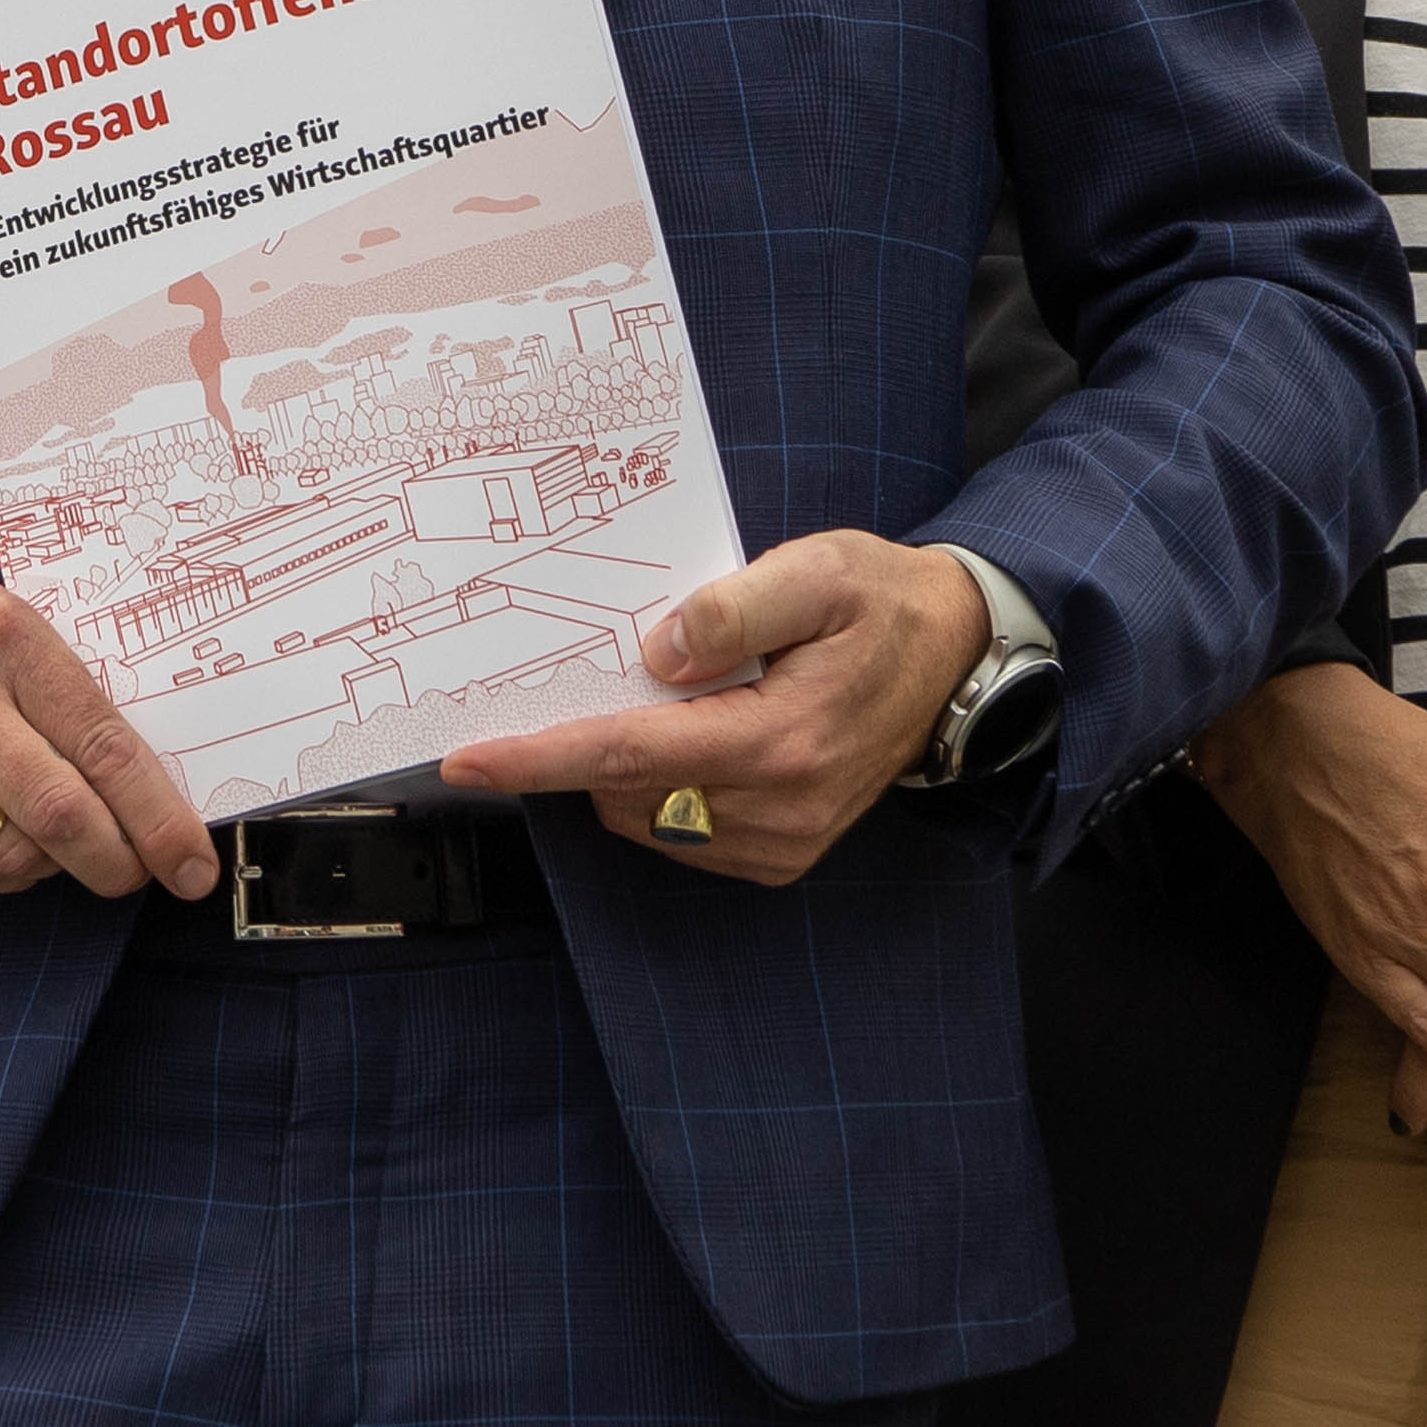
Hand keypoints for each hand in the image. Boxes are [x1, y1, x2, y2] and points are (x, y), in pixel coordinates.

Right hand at [0, 563, 212, 897]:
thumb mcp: (2, 629)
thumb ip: (62, 699)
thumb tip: (142, 793)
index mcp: (6, 637)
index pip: (103, 743)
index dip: (158, 817)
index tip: (191, 864)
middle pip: (60, 812)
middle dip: (114, 862)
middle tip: (132, 873)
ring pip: (11, 851)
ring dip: (51, 864)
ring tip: (51, 839)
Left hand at [435, 531, 984, 883]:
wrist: (957, 658)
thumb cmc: (882, 605)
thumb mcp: (817, 571)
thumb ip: (734, 608)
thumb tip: (657, 651)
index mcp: (781, 739)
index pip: (628, 756)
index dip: (538, 758)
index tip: (470, 760)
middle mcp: (780, 807)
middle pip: (626, 791)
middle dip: (586, 745)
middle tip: (609, 677)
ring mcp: (783, 841)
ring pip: (647, 819)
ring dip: (627, 768)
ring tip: (676, 699)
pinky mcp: (782, 855)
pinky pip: (681, 835)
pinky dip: (661, 791)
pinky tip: (695, 735)